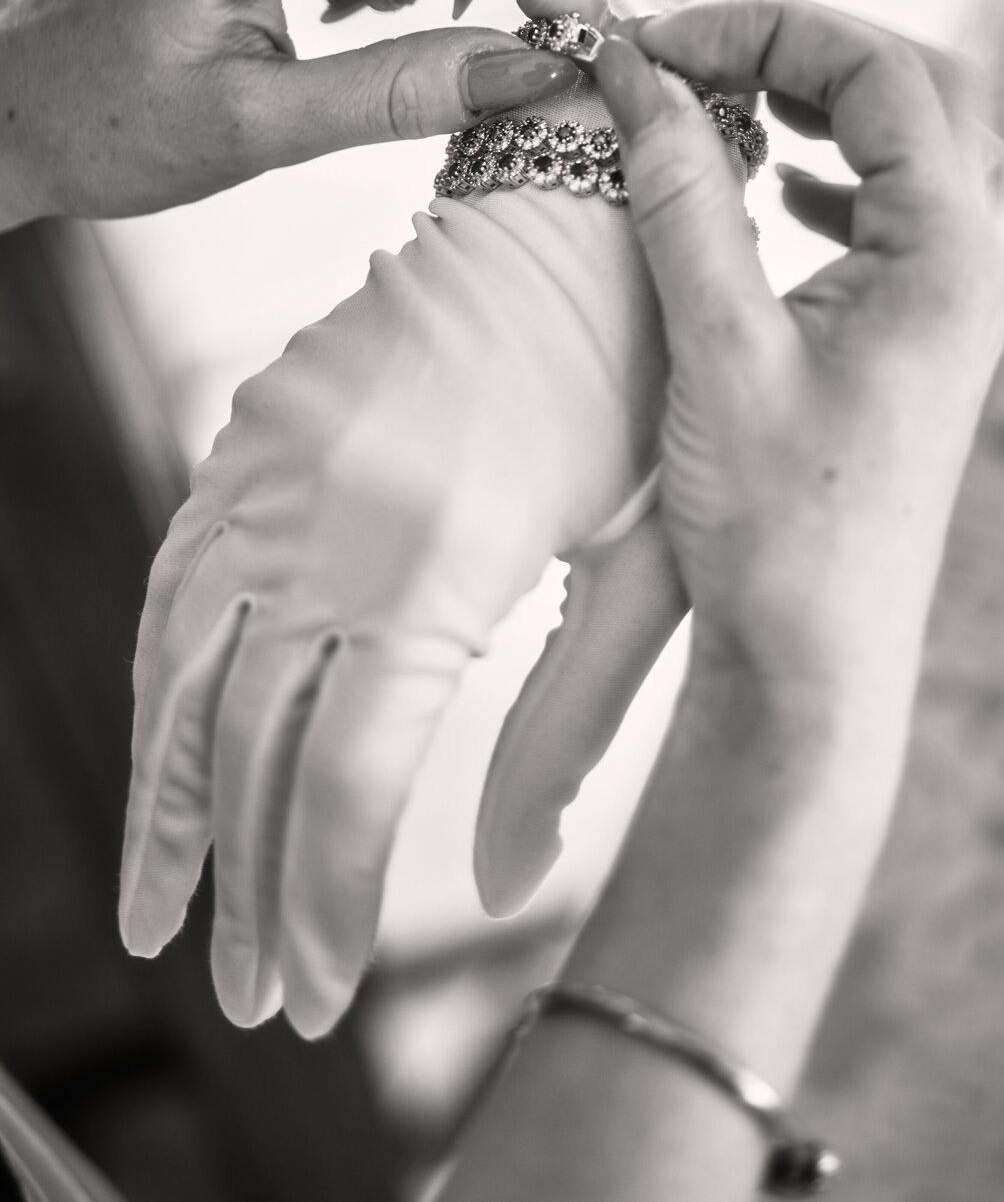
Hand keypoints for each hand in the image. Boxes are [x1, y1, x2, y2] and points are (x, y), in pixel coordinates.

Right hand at [119, 185, 662, 1036]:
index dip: (322, 899)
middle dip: (241, 888)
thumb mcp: (636, 555)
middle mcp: (332, 524)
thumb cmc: (635, 386)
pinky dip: (164, 672)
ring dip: (166, 796)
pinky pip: (177, 570)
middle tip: (242, 993)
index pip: (346, 778)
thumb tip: (514, 882)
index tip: (312, 990)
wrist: (568, 212)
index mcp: (440, 563)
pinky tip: (165, 735)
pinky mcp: (254, 427)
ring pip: (183, 665)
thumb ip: (569, 721)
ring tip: (164, 903)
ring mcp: (276, 470)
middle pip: (249, 746)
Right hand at [595, 0, 1003, 692]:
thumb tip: (636, 75)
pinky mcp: (924, 344)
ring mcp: (958, 309)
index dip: (768, 32)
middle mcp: (973, 271)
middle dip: (814, 51)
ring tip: (750, 108)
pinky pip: (919, 216)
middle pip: (928, 90)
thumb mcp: (719, 348)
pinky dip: (853, 178)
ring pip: (938, 148)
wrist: (814, 663)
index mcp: (946, 259)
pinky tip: (785, 200)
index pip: (881, 73)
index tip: (661, 46)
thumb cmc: (777, 527)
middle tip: (706, 59)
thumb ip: (682, 200)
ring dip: (846, 108)